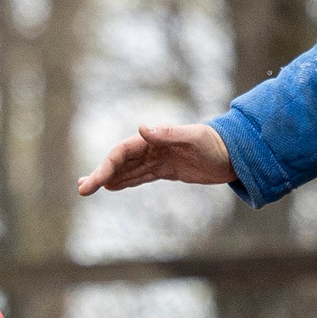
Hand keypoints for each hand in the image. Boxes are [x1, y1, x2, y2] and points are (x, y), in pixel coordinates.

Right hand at [77, 123, 235, 194]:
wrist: (235, 154)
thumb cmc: (216, 143)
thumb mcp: (194, 138)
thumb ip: (168, 133)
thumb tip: (141, 128)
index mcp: (154, 139)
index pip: (122, 152)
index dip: (105, 166)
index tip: (93, 182)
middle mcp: (152, 148)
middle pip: (119, 162)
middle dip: (100, 175)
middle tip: (81, 189)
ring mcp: (158, 159)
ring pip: (126, 170)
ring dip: (107, 178)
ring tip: (87, 187)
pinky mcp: (167, 170)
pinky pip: (140, 176)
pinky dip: (125, 182)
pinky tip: (112, 187)